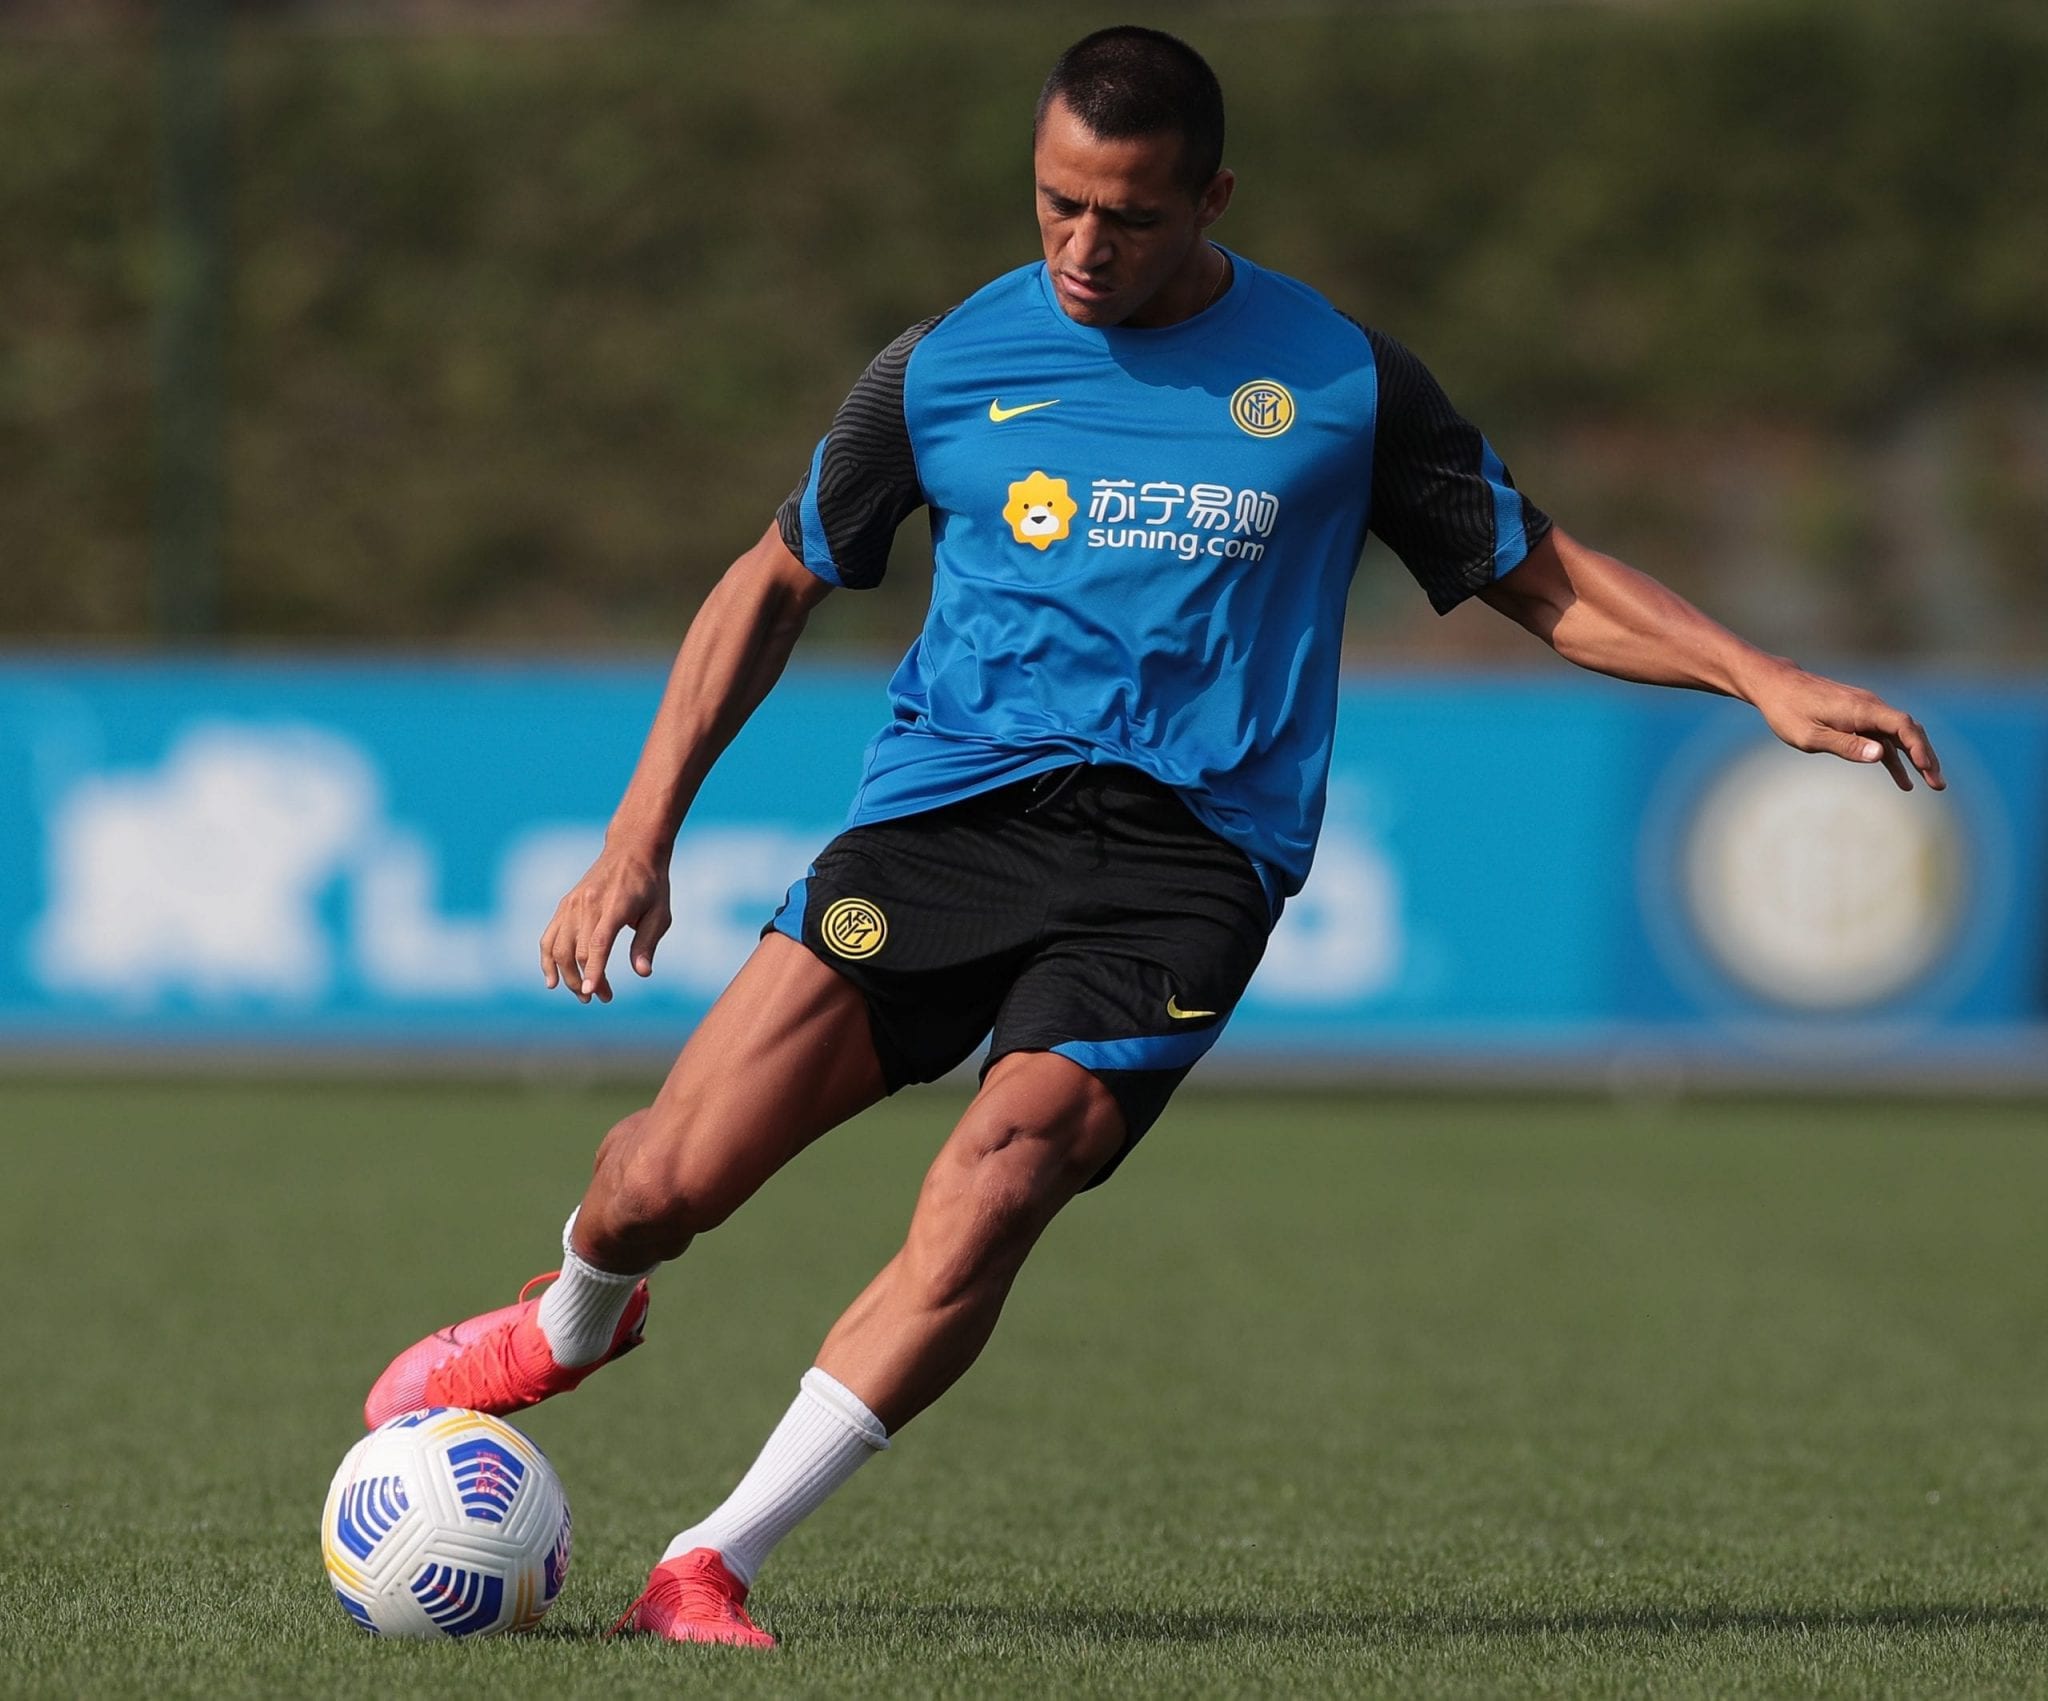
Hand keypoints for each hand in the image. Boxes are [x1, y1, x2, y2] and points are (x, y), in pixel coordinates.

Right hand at [540, 841, 672, 1003]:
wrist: (632, 849)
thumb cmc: (651, 885)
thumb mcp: (660, 913)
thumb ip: (648, 943)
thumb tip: (643, 973)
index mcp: (616, 905)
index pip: (599, 943)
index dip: (594, 970)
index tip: (592, 993)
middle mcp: (589, 904)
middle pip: (578, 951)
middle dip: (587, 981)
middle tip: (604, 998)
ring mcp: (572, 904)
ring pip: (558, 948)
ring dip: (567, 976)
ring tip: (583, 994)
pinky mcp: (565, 905)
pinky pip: (549, 937)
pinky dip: (547, 960)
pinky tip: (552, 981)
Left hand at [1748, 663, 1944, 792]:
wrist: (1776, 685)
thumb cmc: (1788, 711)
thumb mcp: (1810, 735)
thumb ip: (1846, 745)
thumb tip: (1881, 755)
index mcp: (1862, 709)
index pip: (1903, 725)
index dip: (1919, 748)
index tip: (1928, 769)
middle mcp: (1869, 706)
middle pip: (1908, 730)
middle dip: (1926, 756)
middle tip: (1938, 784)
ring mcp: (1864, 711)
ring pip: (1898, 736)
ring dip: (1915, 759)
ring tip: (1930, 785)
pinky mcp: (1857, 717)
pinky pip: (1882, 738)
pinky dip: (1894, 758)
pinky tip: (1902, 780)